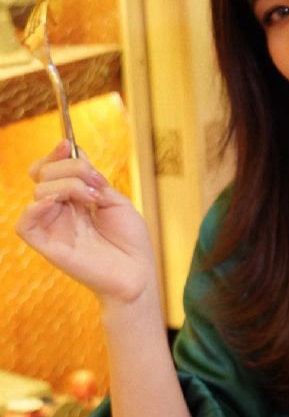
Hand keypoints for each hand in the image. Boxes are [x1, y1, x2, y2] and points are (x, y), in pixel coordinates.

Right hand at [15, 140, 156, 303]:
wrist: (137, 272)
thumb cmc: (130, 241)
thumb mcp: (116, 200)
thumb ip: (93, 179)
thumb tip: (77, 155)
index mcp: (74, 199)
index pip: (50, 169)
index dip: (55, 154)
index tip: (68, 144)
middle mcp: (60, 210)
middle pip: (43, 174)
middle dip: (69, 167)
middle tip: (93, 180)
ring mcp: (52, 227)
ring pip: (38, 191)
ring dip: (66, 185)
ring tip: (91, 199)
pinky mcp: (47, 246)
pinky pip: (24, 224)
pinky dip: (36, 208)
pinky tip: (58, 202)